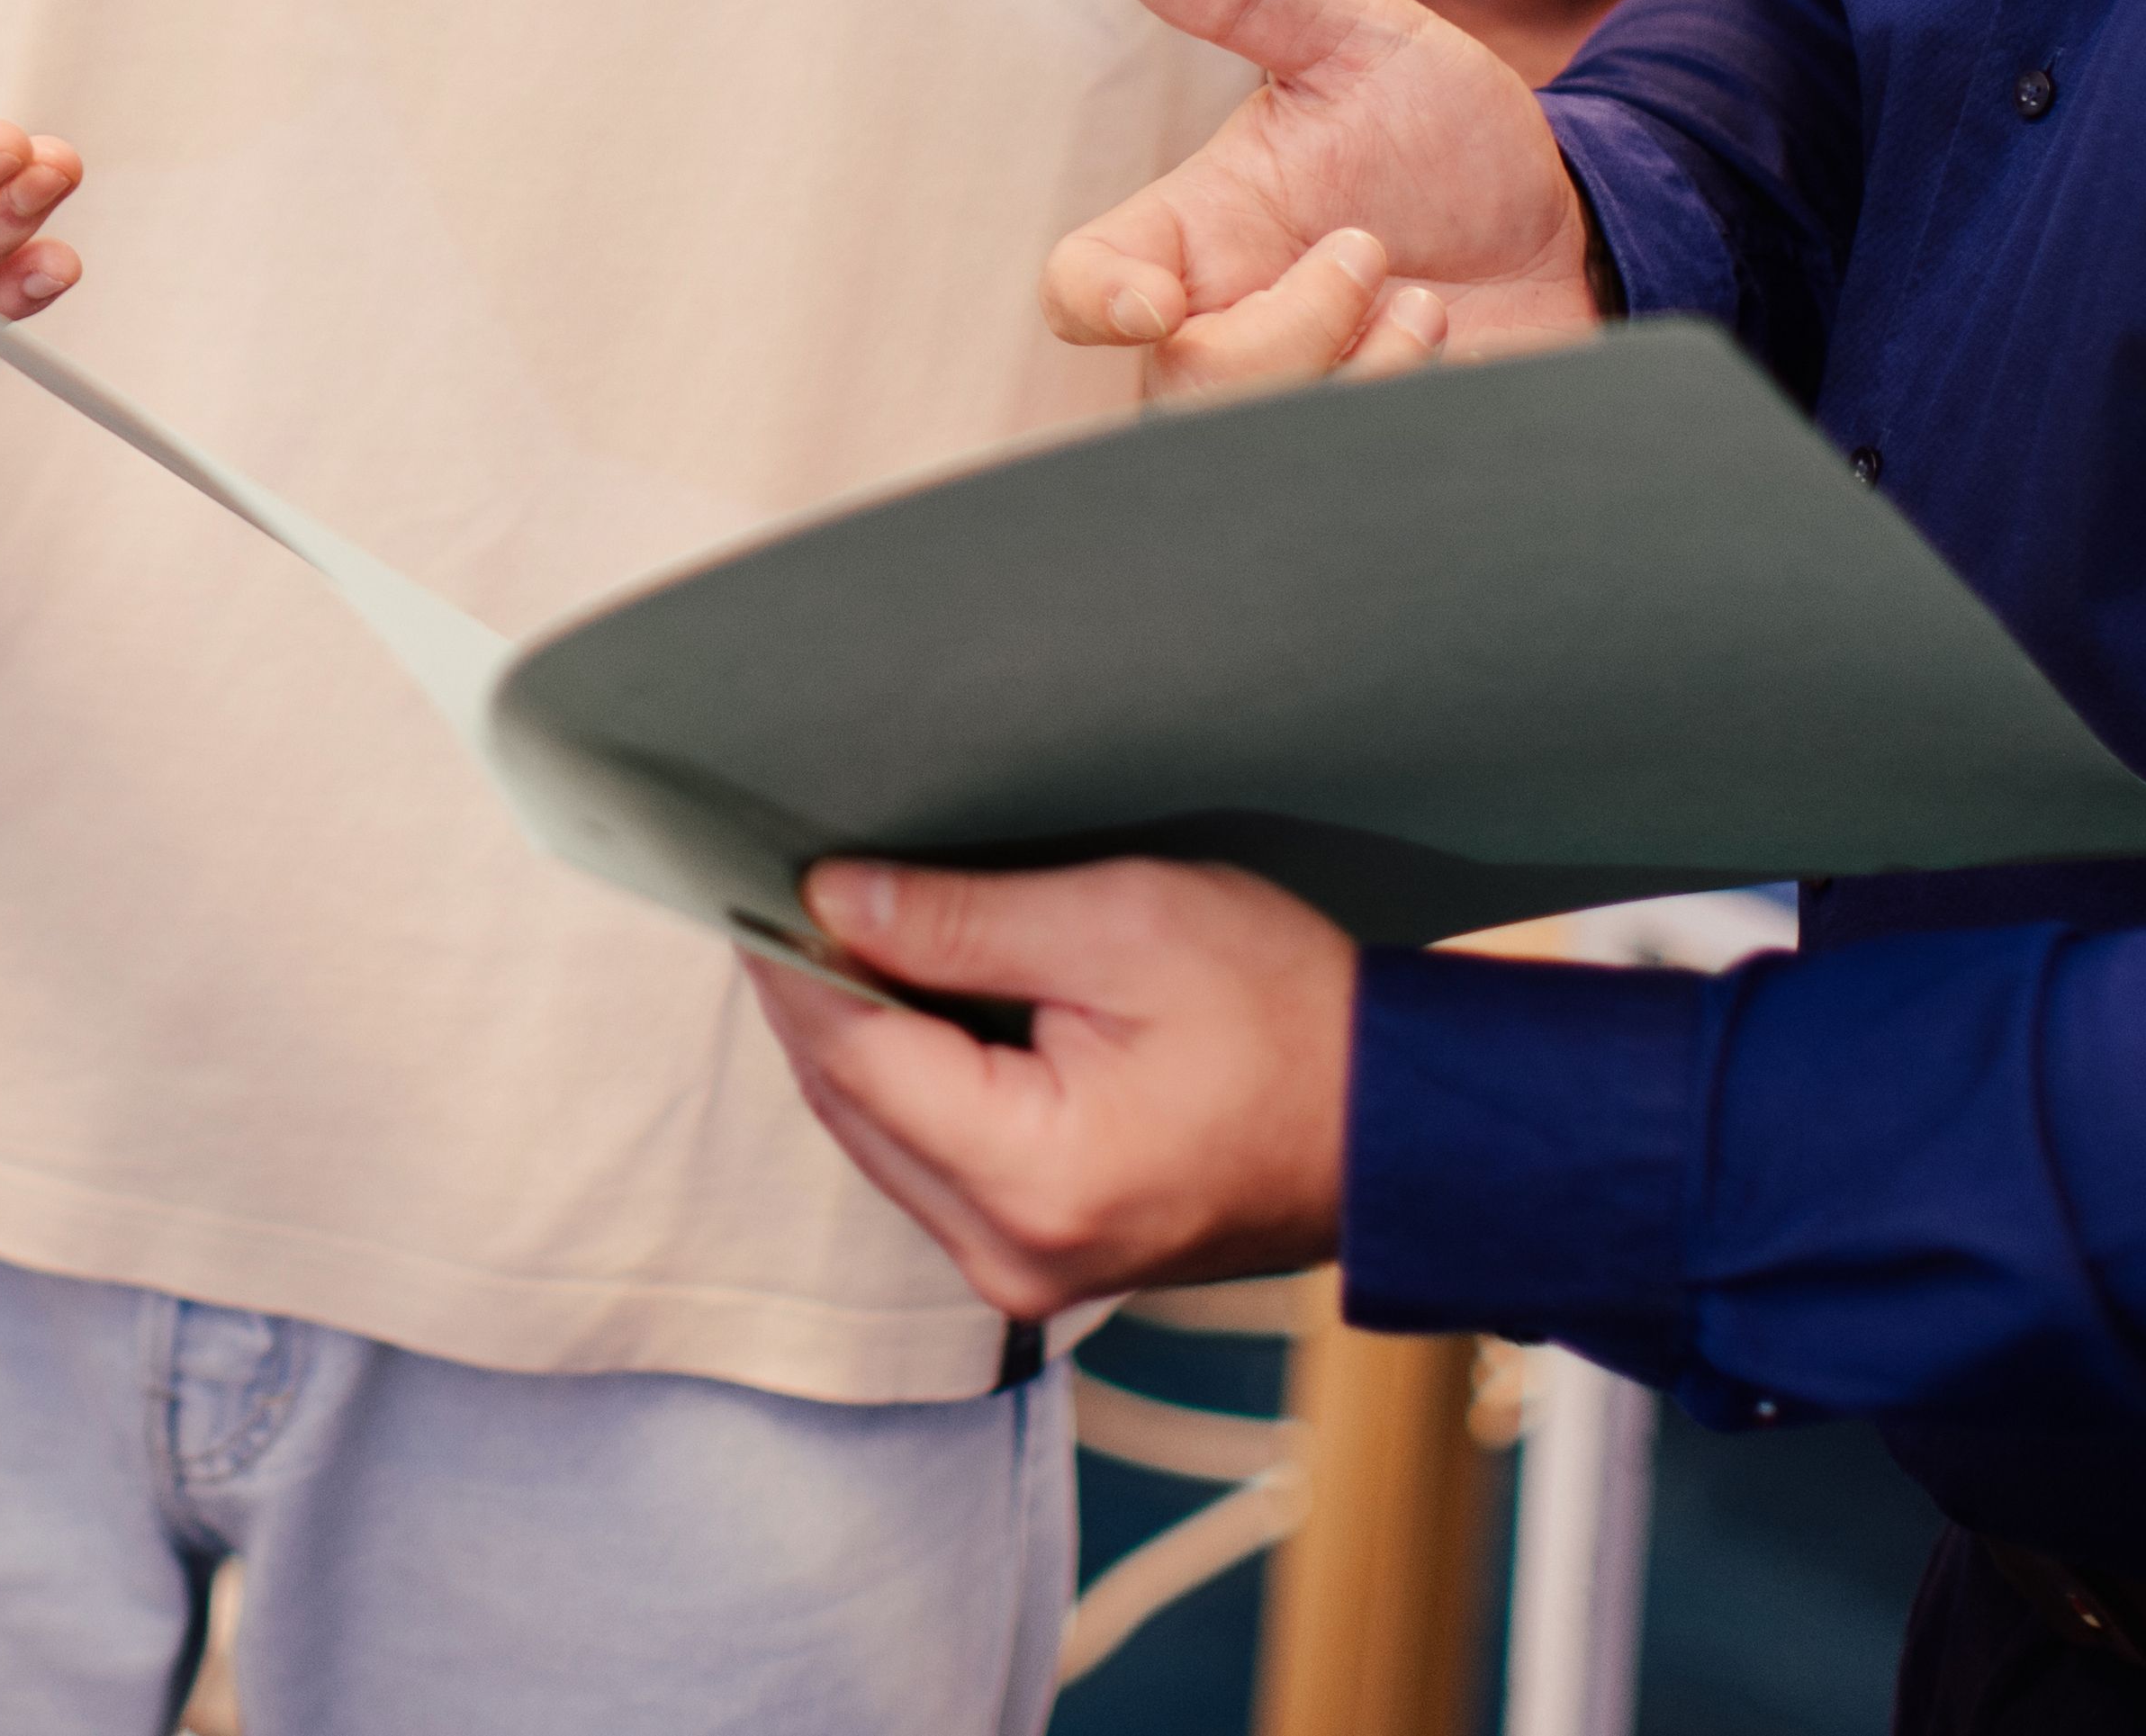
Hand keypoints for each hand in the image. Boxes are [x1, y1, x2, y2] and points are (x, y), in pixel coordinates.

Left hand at [744, 859, 1357, 1318]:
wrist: (1395, 1124)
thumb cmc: (1287, 1015)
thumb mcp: (1126, 927)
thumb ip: (966, 920)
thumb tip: (831, 900)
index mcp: (1032, 1175)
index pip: (850, 1056)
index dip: (791, 959)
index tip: (750, 873)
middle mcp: (1010, 1252)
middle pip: (849, 1103)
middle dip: (816, 992)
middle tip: (797, 881)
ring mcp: (1023, 1271)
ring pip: (877, 1134)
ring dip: (858, 1035)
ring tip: (860, 926)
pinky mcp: (1039, 1258)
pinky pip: (928, 1160)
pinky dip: (910, 1080)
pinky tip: (922, 1001)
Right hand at [1043, 0, 1598, 399]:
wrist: (1570, 219)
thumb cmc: (1443, 128)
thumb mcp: (1358, 37)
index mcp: (1201, 229)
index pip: (1084, 286)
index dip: (1095, 305)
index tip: (1157, 304)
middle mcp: (1230, 321)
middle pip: (1183, 385)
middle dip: (1293, 326)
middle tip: (1372, 251)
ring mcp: (1299, 393)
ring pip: (1267, 435)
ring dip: (1364, 363)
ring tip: (1421, 300)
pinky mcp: (1369, 446)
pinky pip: (1353, 468)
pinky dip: (1410, 400)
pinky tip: (1451, 347)